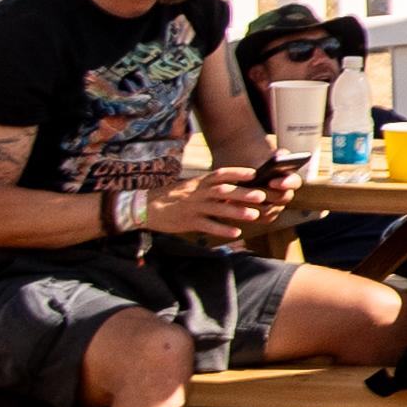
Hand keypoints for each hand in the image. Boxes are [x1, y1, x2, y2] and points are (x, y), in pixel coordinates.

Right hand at [133, 170, 269, 245]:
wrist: (145, 207)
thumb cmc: (174, 197)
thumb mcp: (192, 188)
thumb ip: (211, 188)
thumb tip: (237, 190)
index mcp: (199, 182)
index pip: (220, 174)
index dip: (237, 173)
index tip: (254, 174)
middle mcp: (197, 193)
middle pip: (222, 190)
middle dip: (242, 193)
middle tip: (261, 196)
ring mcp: (193, 207)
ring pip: (216, 207)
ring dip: (236, 212)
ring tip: (254, 215)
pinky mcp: (187, 222)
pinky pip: (207, 225)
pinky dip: (222, 229)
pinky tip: (236, 233)